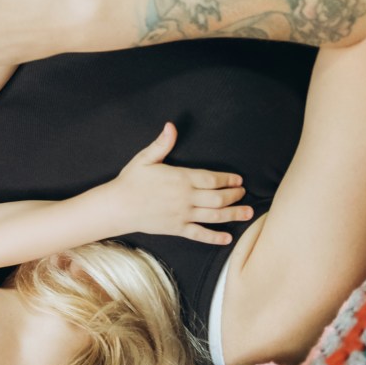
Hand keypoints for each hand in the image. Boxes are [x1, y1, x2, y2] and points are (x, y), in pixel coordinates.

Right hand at [112, 123, 251, 244]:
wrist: (117, 207)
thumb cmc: (130, 181)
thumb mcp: (145, 158)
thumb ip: (162, 144)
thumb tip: (171, 126)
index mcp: (181, 178)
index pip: (212, 179)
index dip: (228, 179)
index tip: (238, 180)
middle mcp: (186, 198)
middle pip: (218, 198)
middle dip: (234, 196)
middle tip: (243, 193)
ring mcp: (183, 215)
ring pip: (215, 216)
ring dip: (234, 214)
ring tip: (248, 212)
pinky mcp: (177, 229)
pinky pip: (200, 234)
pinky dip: (215, 237)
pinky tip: (228, 238)